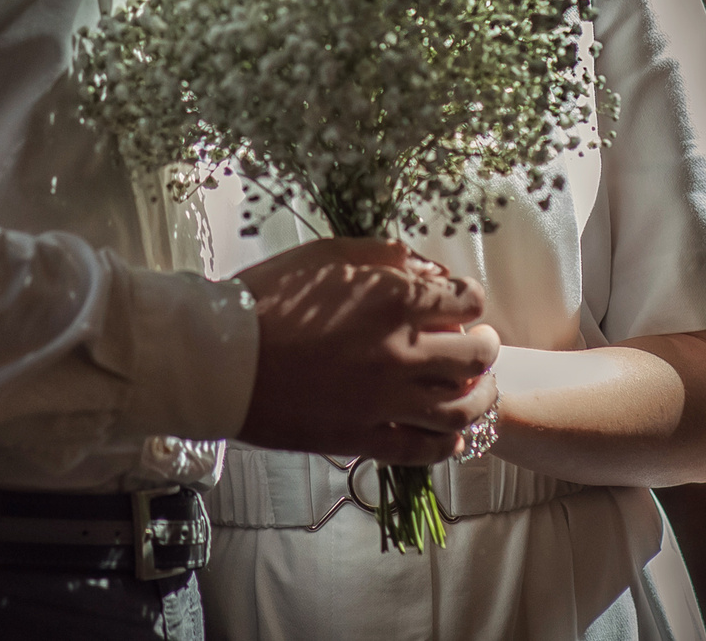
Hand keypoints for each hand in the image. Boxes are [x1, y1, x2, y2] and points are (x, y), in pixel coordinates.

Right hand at [232, 237, 500, 464]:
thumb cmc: (267, 298)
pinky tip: (450, 438)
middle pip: (476, 356)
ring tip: (478, 390)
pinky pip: (424, 449)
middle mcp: (401, 352)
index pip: (467, 301)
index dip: (468, 300)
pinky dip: (446, 444)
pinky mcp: (364, 438)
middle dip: (484, 346)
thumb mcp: (325, 255)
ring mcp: (386, 400)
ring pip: (462, 408)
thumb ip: (382, 256)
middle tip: (477, 344)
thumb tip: (422, 267)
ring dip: (480, 397)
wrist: (221, 358)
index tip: (458, 304)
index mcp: (394, 299)